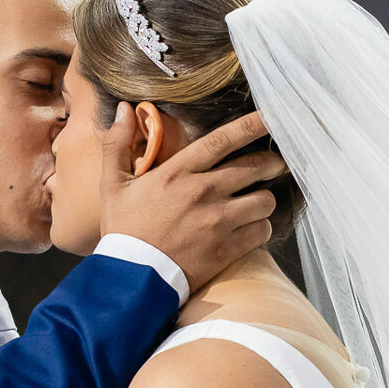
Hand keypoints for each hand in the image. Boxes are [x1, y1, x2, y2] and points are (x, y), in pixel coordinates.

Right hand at [98, 106, 284, 290]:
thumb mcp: (112, 185)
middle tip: (275, 163)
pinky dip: (260, 229)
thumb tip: (125, 109)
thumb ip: (117, 144)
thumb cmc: (123, 230)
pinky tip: (250, 230)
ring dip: (264, 200)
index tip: (271, 117)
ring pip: (264, 200)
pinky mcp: (227, 249)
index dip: (250, 126)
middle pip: (254, 167)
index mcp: (177, 172)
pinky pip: (261, 231)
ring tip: (257, 203)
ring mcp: (218, 221)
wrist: (132, 278)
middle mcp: (202, 192)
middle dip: (271, 162)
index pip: (221, 140)